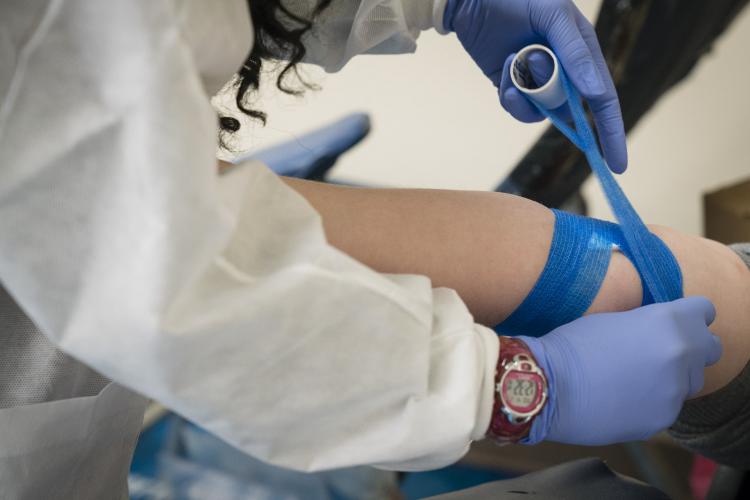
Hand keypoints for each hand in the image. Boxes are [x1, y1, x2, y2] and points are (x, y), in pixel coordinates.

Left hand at [443, 0, 627, 171]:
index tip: (617, 164)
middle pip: (570, 110)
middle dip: (548, 99)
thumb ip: (576, 52)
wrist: (473, 0)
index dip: (611, 132)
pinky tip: (502, 71)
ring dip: (524, 95)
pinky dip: (511, 97)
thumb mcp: (553, 16)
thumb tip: (595, 93)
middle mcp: (565, 72)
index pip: (603, 99)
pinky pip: (519, 109)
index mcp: (584, 53)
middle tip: (525, 66)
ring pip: (541, 113)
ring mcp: (538, 83)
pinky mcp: (514, 88)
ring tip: (510, 60)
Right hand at [520, 297, 721, 444]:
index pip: (704, 311)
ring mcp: (674, 391)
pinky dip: (651, 402)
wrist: (548, 385)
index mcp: (668, 322)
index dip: (690, 315)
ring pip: (690, 382)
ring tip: (634, 378)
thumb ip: (650, 325)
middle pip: (709, 349)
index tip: (678, 320)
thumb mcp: (614, 320)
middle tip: (660, 350)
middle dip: (691, 348)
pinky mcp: (662, 419)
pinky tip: (621, 397)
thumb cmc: (571, 345)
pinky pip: (667, 406)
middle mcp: (680, 355)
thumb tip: (662, 333)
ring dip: (672, 378)